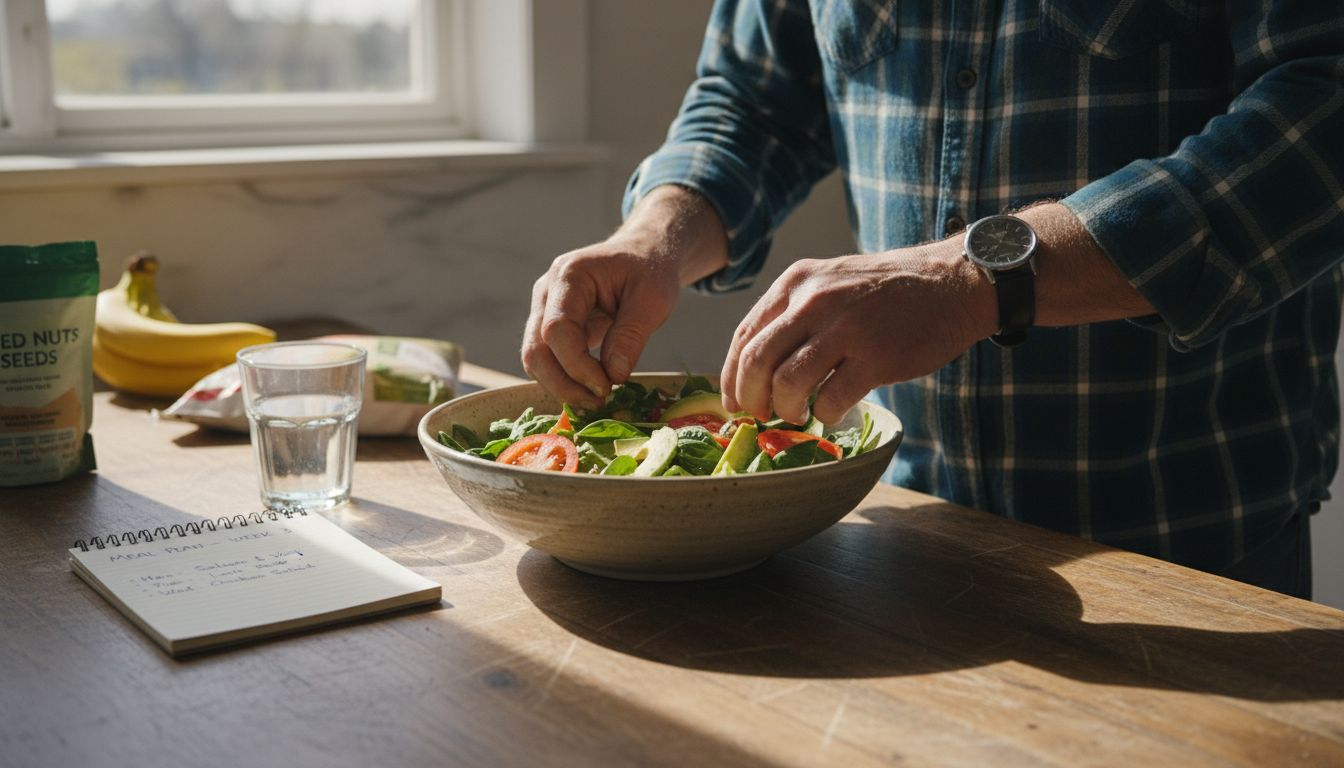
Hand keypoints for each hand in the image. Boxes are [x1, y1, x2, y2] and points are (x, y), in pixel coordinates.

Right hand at [522, 185, 730, 409]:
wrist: (643, 255)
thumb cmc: (649, 271)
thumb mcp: (652, 300)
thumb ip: (631, 337)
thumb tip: (613, 377)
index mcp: (570, 276)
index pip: (557, 329)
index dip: (577, 365)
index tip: (607, 387)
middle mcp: (547, 292)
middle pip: (536, 349)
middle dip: (564, 384)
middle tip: (599, 403)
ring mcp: (543, 309)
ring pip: (535, 359)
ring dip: (562, 387)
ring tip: (597, 401)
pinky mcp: (550, 326)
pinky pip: (547, 360)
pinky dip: (565, 380)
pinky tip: (590, 390)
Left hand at [720, 241, 995, 424]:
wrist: (951, 283)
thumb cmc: (885, 290)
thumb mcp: (829, 282)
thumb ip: (792, 314)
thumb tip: (753, 366)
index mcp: (796, 282)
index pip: (745, 336)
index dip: (732, 377)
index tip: (735, 402)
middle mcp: (815, 301)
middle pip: (756, 362)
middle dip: (751, 399)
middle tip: (761, 415)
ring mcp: (846, 328)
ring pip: (787, 384)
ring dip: (786, 410)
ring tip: (797, 414)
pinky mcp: (876, 357)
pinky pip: (831, 400)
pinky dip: (824, 414)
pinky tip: (831, 411)